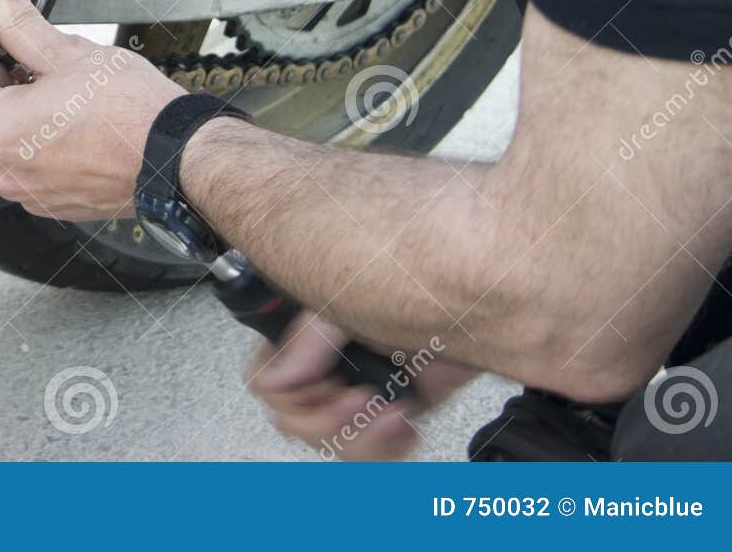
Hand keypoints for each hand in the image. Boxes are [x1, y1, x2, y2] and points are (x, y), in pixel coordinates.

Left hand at [0, 0, 184, 220]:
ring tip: (62, 91)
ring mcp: (29, 192)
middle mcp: (5, 170)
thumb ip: (20, 21)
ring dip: (22, 111)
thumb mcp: (68, 52)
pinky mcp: (53, 203)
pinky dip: (42, 141)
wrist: (177, 158)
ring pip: (7, 140)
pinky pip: (32, 165)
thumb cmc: (132, 113)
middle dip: (1, 81)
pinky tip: (72, 121)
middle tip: (34, 60)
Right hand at [249, 312, 476, 460]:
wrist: (474, 309)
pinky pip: (371, 452)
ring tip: (390, 414)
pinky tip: (403, 424)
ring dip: (362, 438)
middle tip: (361, 400)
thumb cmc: (413, 288)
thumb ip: (307, 339)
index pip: (267, 381)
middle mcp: (326, 367)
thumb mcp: (346, 303)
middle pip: (296, 423)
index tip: (327, 387)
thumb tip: (275, 378)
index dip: (292, 397)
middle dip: (331, 422)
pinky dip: (387, 447)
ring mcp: (357, 392)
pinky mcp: (390, 413)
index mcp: (305, 337)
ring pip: (333, 444)